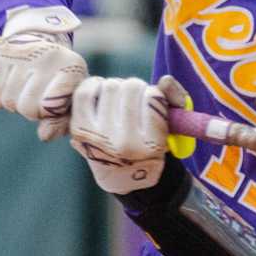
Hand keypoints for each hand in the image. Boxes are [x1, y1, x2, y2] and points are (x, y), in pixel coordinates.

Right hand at [0, 6, 86, 140]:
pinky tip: (7, 88)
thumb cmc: (60, 81)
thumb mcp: (70, 100)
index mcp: (71, 68)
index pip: (49, 107)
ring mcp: (22, 52)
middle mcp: (48, 55)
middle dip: (29, 110)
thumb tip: (43, 135)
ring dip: (13, 103)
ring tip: (23, 90)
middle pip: (26, 107)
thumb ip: (61, 122)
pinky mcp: (0, 52)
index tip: (52, 105)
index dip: (47, 113)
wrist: (44, 45)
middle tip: (36, 99)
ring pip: (7, 100)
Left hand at [69, 75, 186, 194]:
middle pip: (131, 87)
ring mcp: (99, 138)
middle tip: (134, 98)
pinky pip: (84, 93)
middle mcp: (124, 144)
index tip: (151, 102)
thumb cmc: (149, 144)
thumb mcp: (171, 128)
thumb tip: (166, 80)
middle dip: (135, 87)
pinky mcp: (79, 131)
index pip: (153, 97)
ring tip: (119, 97)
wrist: (122, 176)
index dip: (153, 93)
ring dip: (116, 86)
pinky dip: (93, 85)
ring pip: (110, 86)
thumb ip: (176, 99)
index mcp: (151, 145)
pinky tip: (101, 92)